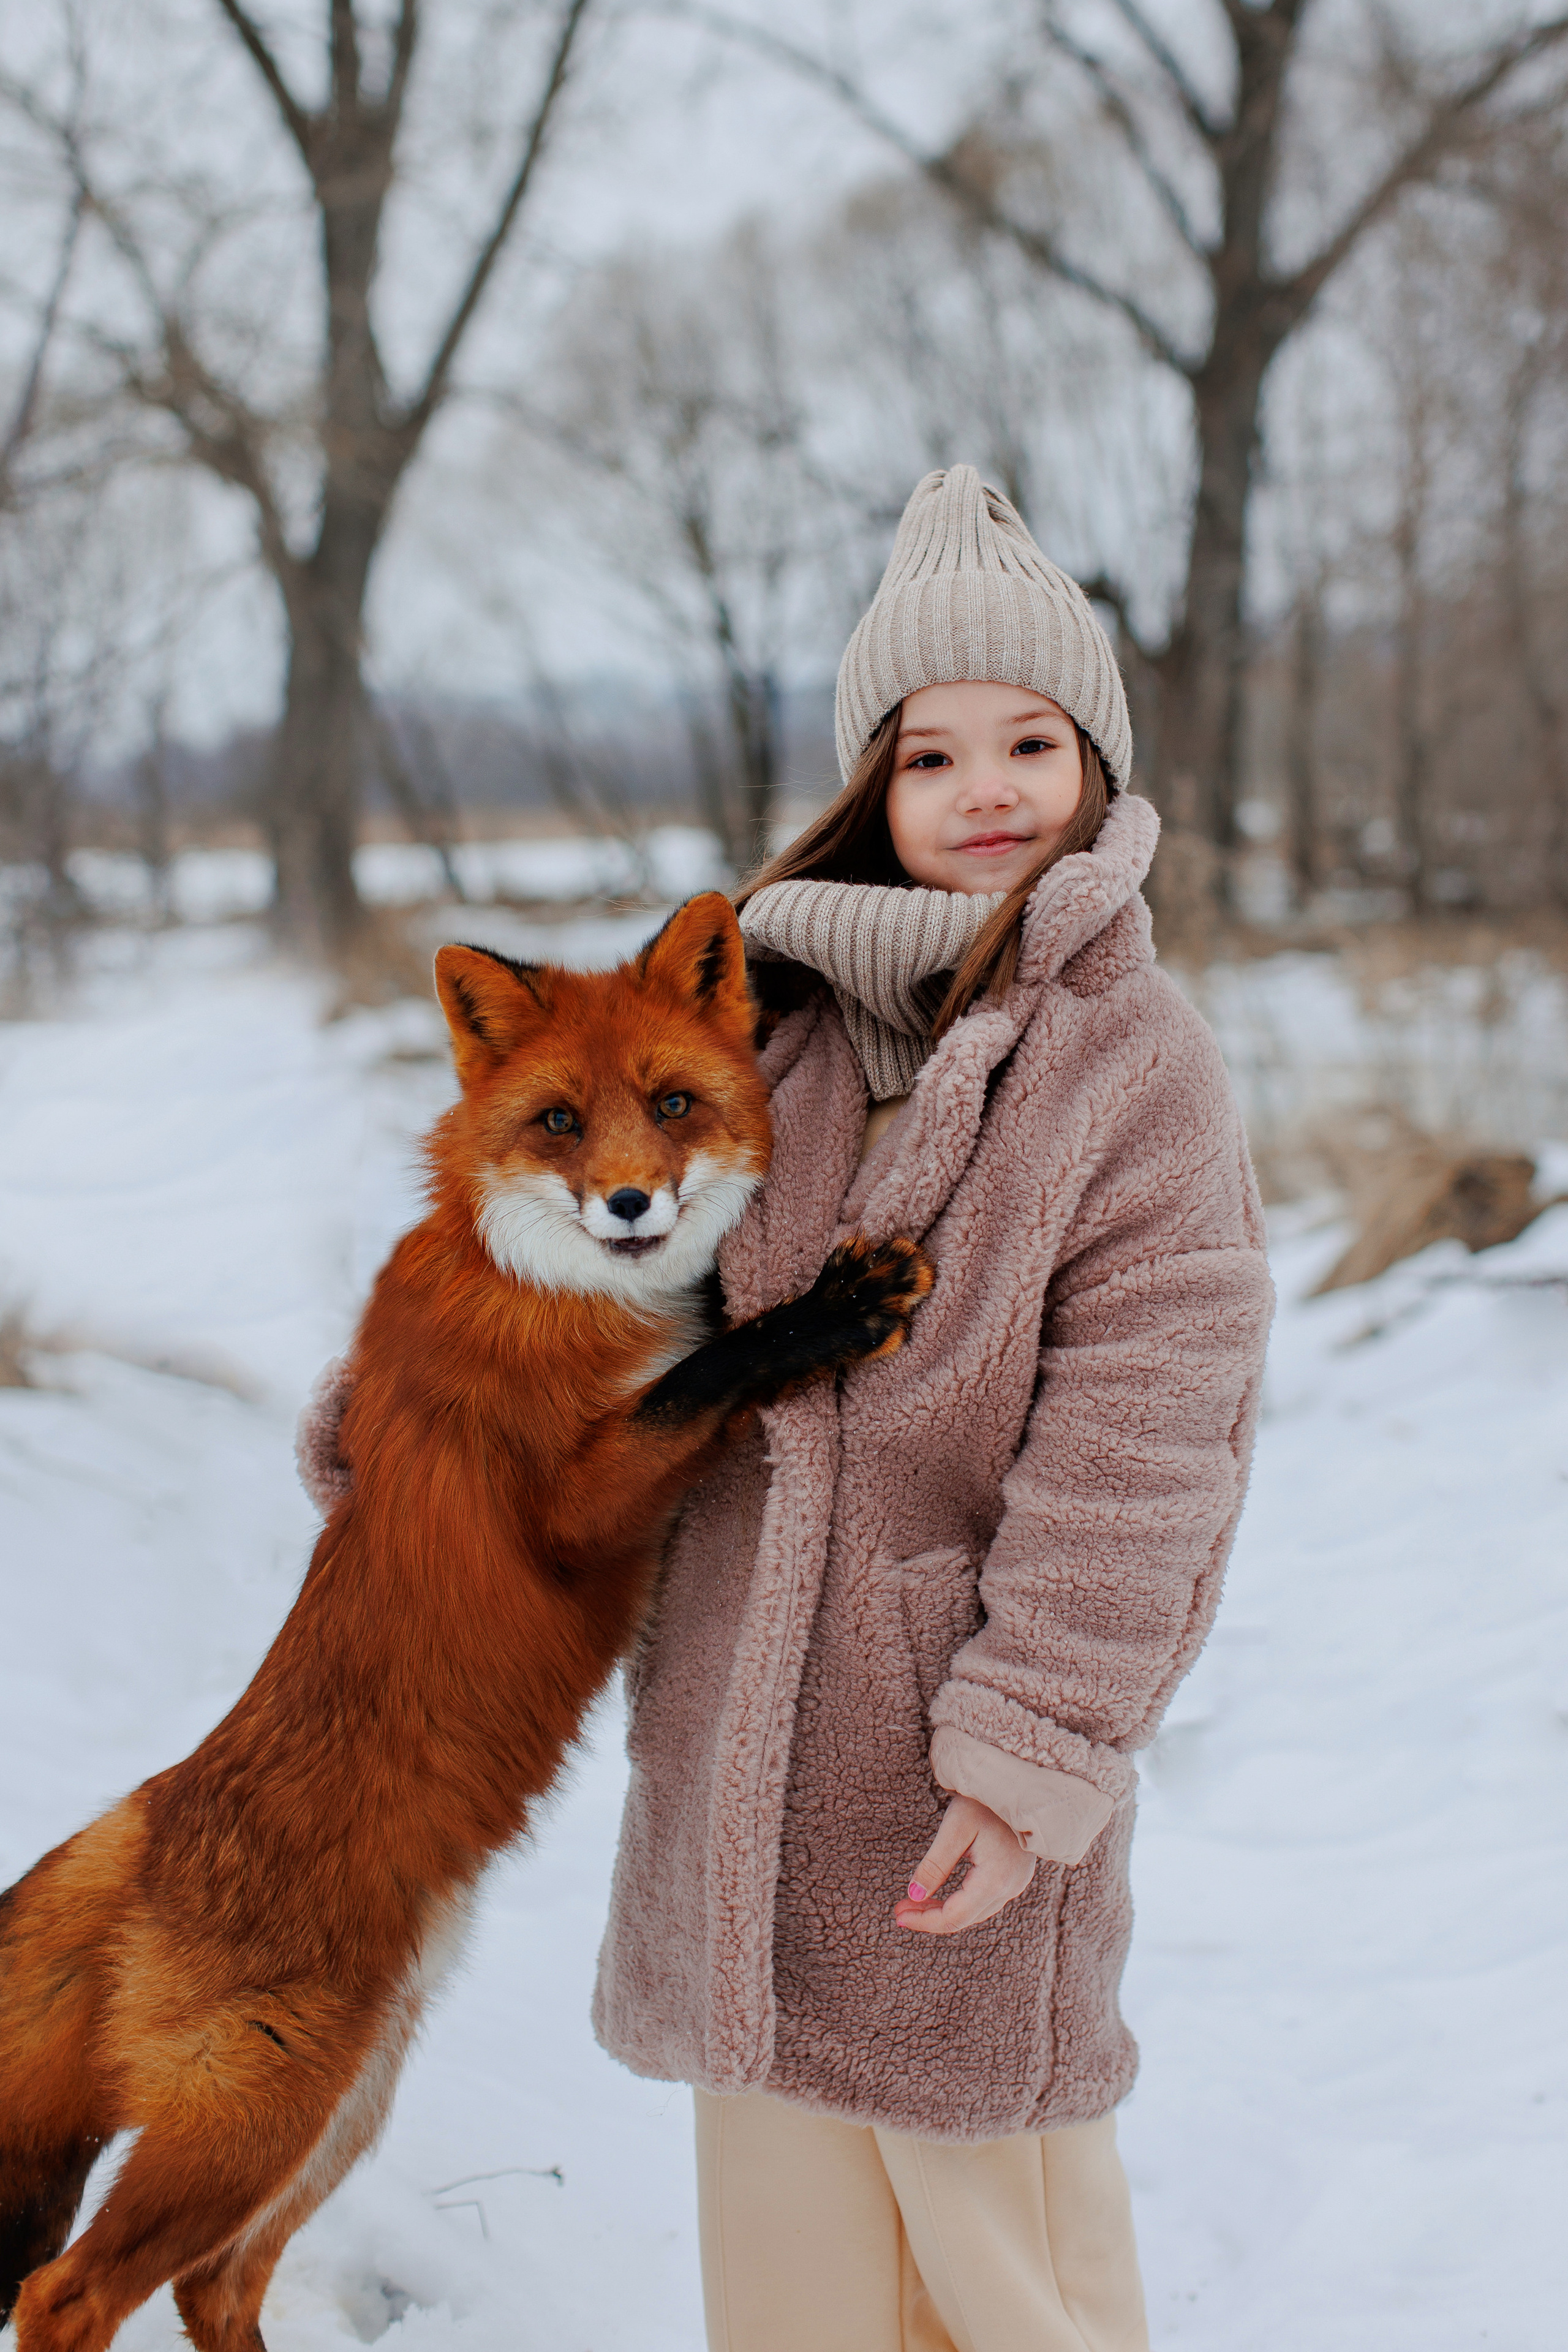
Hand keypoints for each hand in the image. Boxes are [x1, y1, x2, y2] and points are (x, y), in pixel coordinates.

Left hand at [894, 1795, 1035, 1935]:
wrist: (1017, 1783)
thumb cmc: (985, 1800)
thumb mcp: (955, 1828)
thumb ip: (935, 1865)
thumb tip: (914, 1895)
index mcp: (995, 1880)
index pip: (954, 1917)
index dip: (924, 1921)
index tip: (898, 1914)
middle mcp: (1009, 1888)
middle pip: (964, 1918)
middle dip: (929, 1917)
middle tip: (900, 1910)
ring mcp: (1016, 1883)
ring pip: (974, 1912)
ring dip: (944, 1911)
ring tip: (915, 1903)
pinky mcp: (1016, 1875)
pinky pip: (984, 1900)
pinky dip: (960, 1902)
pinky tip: (941, 1895)